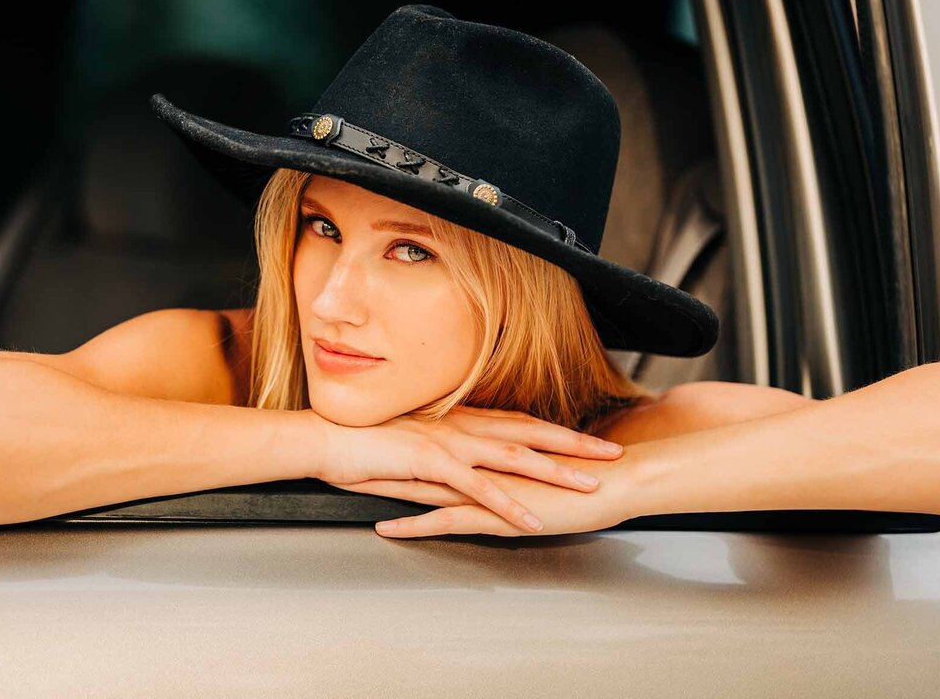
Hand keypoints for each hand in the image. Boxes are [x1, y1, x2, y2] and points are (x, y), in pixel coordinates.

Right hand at [313, 405, 623, 533]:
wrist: (327, 438)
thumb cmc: (365, 442)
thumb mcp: (412, 443)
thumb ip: (442, 452)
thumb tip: (463, 466)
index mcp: (459, 420)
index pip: (518, 423)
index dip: (555, 430)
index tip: (587, 437)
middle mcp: (461, 427)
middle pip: (530, 432)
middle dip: (574, 443)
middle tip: (612, 452)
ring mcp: (449, 444)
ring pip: (515, 457)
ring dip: (555, 472)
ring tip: (588, 487)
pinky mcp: (432, 464)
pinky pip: (479, 488)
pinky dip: (508, 504)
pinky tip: (531, 519)